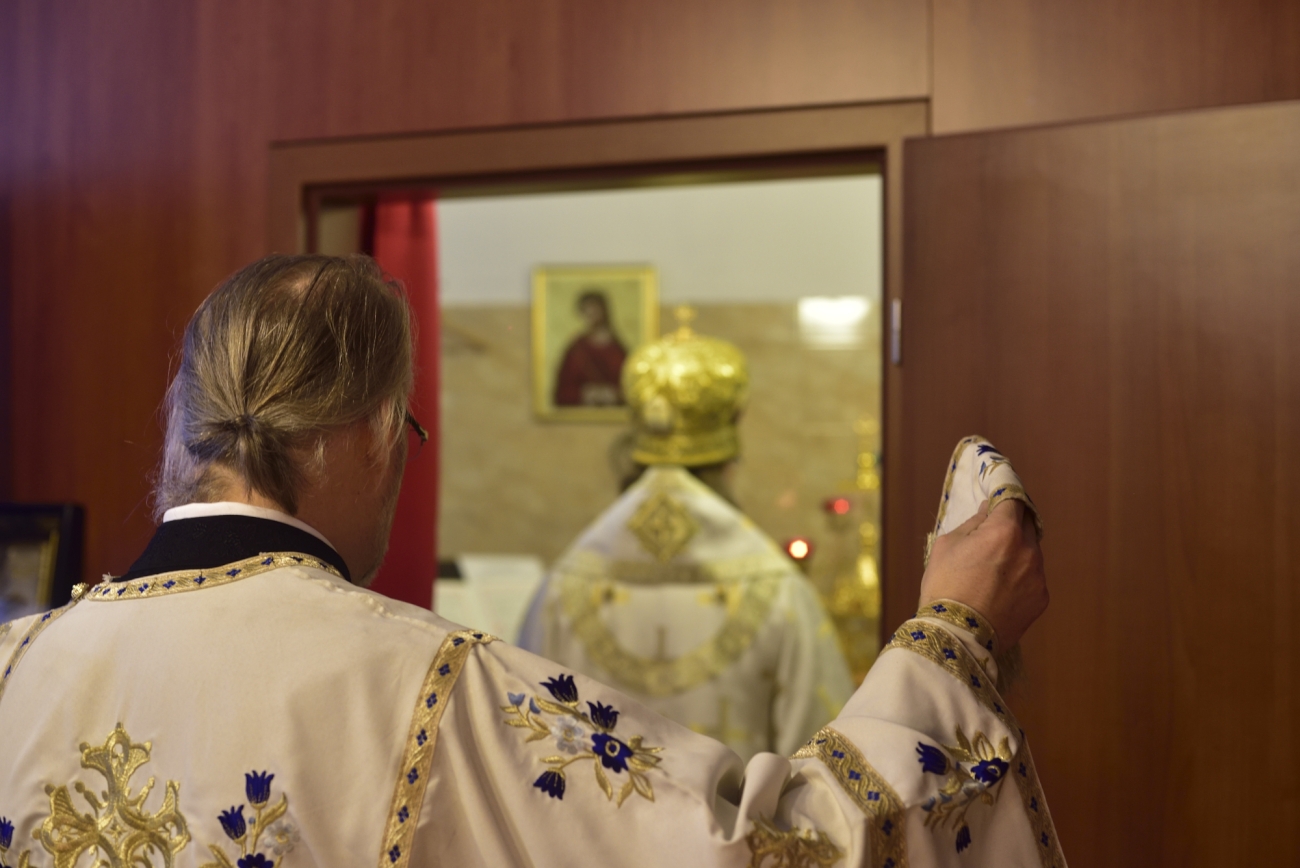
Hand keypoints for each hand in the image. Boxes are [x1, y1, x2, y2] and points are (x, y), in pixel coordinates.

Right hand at [919, 499, 1047, 647]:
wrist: (957, 636)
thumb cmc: (945, 587)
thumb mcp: (947, 545)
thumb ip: (973, 523)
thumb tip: (989, 511)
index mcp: (1004, 531)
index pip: (1013, 500)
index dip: (1005, 496)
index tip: (998, 497)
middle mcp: (1028, 550)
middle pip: (1027, 523)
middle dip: (1013, 522)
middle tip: (993, 532)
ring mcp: (1038, 576)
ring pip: (1031, 552)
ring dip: (1017, 551)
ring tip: (993, 569)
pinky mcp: (1042, 599)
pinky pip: (1033, 577)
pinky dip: (1021, 577)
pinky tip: (1000, 590)